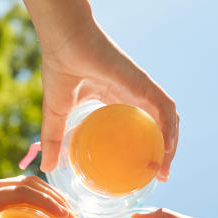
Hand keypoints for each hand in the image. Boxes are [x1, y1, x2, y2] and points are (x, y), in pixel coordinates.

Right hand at [37, 19, 177, 178]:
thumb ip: (54, 140)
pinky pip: (165, 108)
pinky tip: (167, 148)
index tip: (143, 172)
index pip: (140, 128)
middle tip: (157, 176)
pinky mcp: (144, 83)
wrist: (64, 41)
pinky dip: (170, 128)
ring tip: (163, 169)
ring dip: (170, 145)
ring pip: (167, 120)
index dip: (145, 149)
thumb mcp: (56, 114)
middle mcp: (133, 96)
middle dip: (163, 153)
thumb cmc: (60, 69)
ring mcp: (140, 89)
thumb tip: (47, 167)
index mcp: (117, 101)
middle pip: (158, 127)